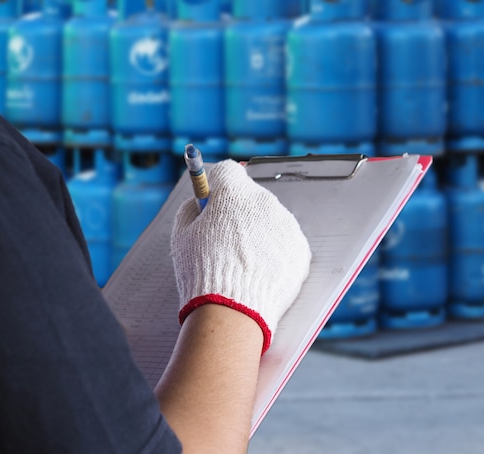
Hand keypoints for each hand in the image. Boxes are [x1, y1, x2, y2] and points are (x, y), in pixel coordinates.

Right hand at [171, 159, 311, 352]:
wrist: (234, 311)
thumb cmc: (203, 272)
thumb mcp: (182, 235)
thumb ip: (191, 209)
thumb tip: (199, 202)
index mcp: (234, 194)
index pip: (229, 171)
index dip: (218, 184)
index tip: (213, 197)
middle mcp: (265, 203)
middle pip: (251, 197)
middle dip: (239, 212)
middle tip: (225, 238)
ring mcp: (287, 226)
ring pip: (270, 221)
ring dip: (258, 233)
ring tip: (242, 263)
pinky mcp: (301, 250)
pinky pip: (285, 243)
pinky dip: (274, 253)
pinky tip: (259, 272)